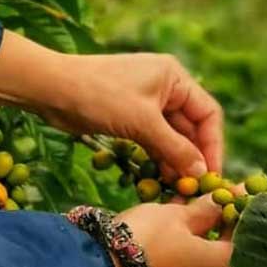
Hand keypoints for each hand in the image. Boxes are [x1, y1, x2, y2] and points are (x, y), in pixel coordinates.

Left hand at [0, 32, 223, 177]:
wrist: (52, 89)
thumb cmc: (100, 96)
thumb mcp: (142, 123)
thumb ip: (175, 149)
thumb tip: (201, 173)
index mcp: (173, 76)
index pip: (208, 114)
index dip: (213, 146)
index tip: (212, 177)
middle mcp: (164, 86)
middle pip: (191, 127)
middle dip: (193, 158)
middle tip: (194, 190)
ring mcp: (146, 101)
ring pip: (172, 137)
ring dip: (176, 162)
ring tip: (176, 189)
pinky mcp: (130, 116)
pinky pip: (154, 140)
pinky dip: (158, 158)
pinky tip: (160, 179)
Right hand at [118, 197, 232, 266]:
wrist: (107, 264)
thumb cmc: (149, 236)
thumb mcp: (178, 215)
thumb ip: (205, 208)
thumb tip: (225, 197)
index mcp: (218, 266)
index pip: (241, 237)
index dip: (239, 212)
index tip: (236, 192)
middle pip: (222, 246)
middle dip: (217, 218)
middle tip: (212, 192)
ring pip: (201, 251)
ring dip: (198, 227)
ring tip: (190, 197)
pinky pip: (184, 258)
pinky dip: (184, 239)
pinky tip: (174, 214)